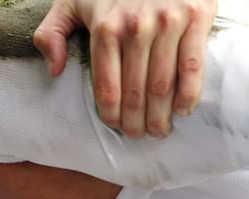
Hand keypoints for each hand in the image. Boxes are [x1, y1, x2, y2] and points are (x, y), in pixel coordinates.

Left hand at [33, 0, 217, 137]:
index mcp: (104, 28)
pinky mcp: (196, 16)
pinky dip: (189, 94)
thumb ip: (52, 33)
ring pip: (163, 85)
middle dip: (136, 122)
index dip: (111, 114)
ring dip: (161, 116)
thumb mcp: (71, 1)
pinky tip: (183, 110)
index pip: (106, 87)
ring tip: (160, 129)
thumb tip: (55, 70)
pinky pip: (193, 65)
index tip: (116, 126)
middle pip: (135, 92)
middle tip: (140, 135)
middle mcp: (134, 27)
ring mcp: (167, 22)